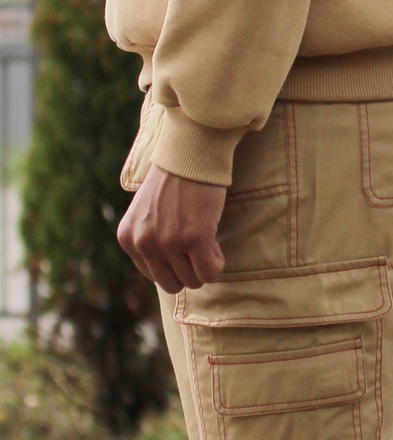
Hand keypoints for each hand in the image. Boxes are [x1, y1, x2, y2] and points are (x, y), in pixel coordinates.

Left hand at [118, 166, 227, 293]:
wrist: (190, 155)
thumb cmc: (173, 183)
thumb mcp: (146, 215)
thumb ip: (148, 241)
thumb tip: (167, 277)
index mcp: (128, 238)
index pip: (153, 276)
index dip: (174, 263)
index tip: (182, 243)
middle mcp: (144, 243)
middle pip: (171, 284)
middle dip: (189, 271)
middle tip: (197, 248)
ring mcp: (168, 242)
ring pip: (193, 281)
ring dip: (204, 265)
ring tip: (206, 240)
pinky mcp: (194, 238)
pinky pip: (210, 272)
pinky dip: (217, 264)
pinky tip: (215, 243)